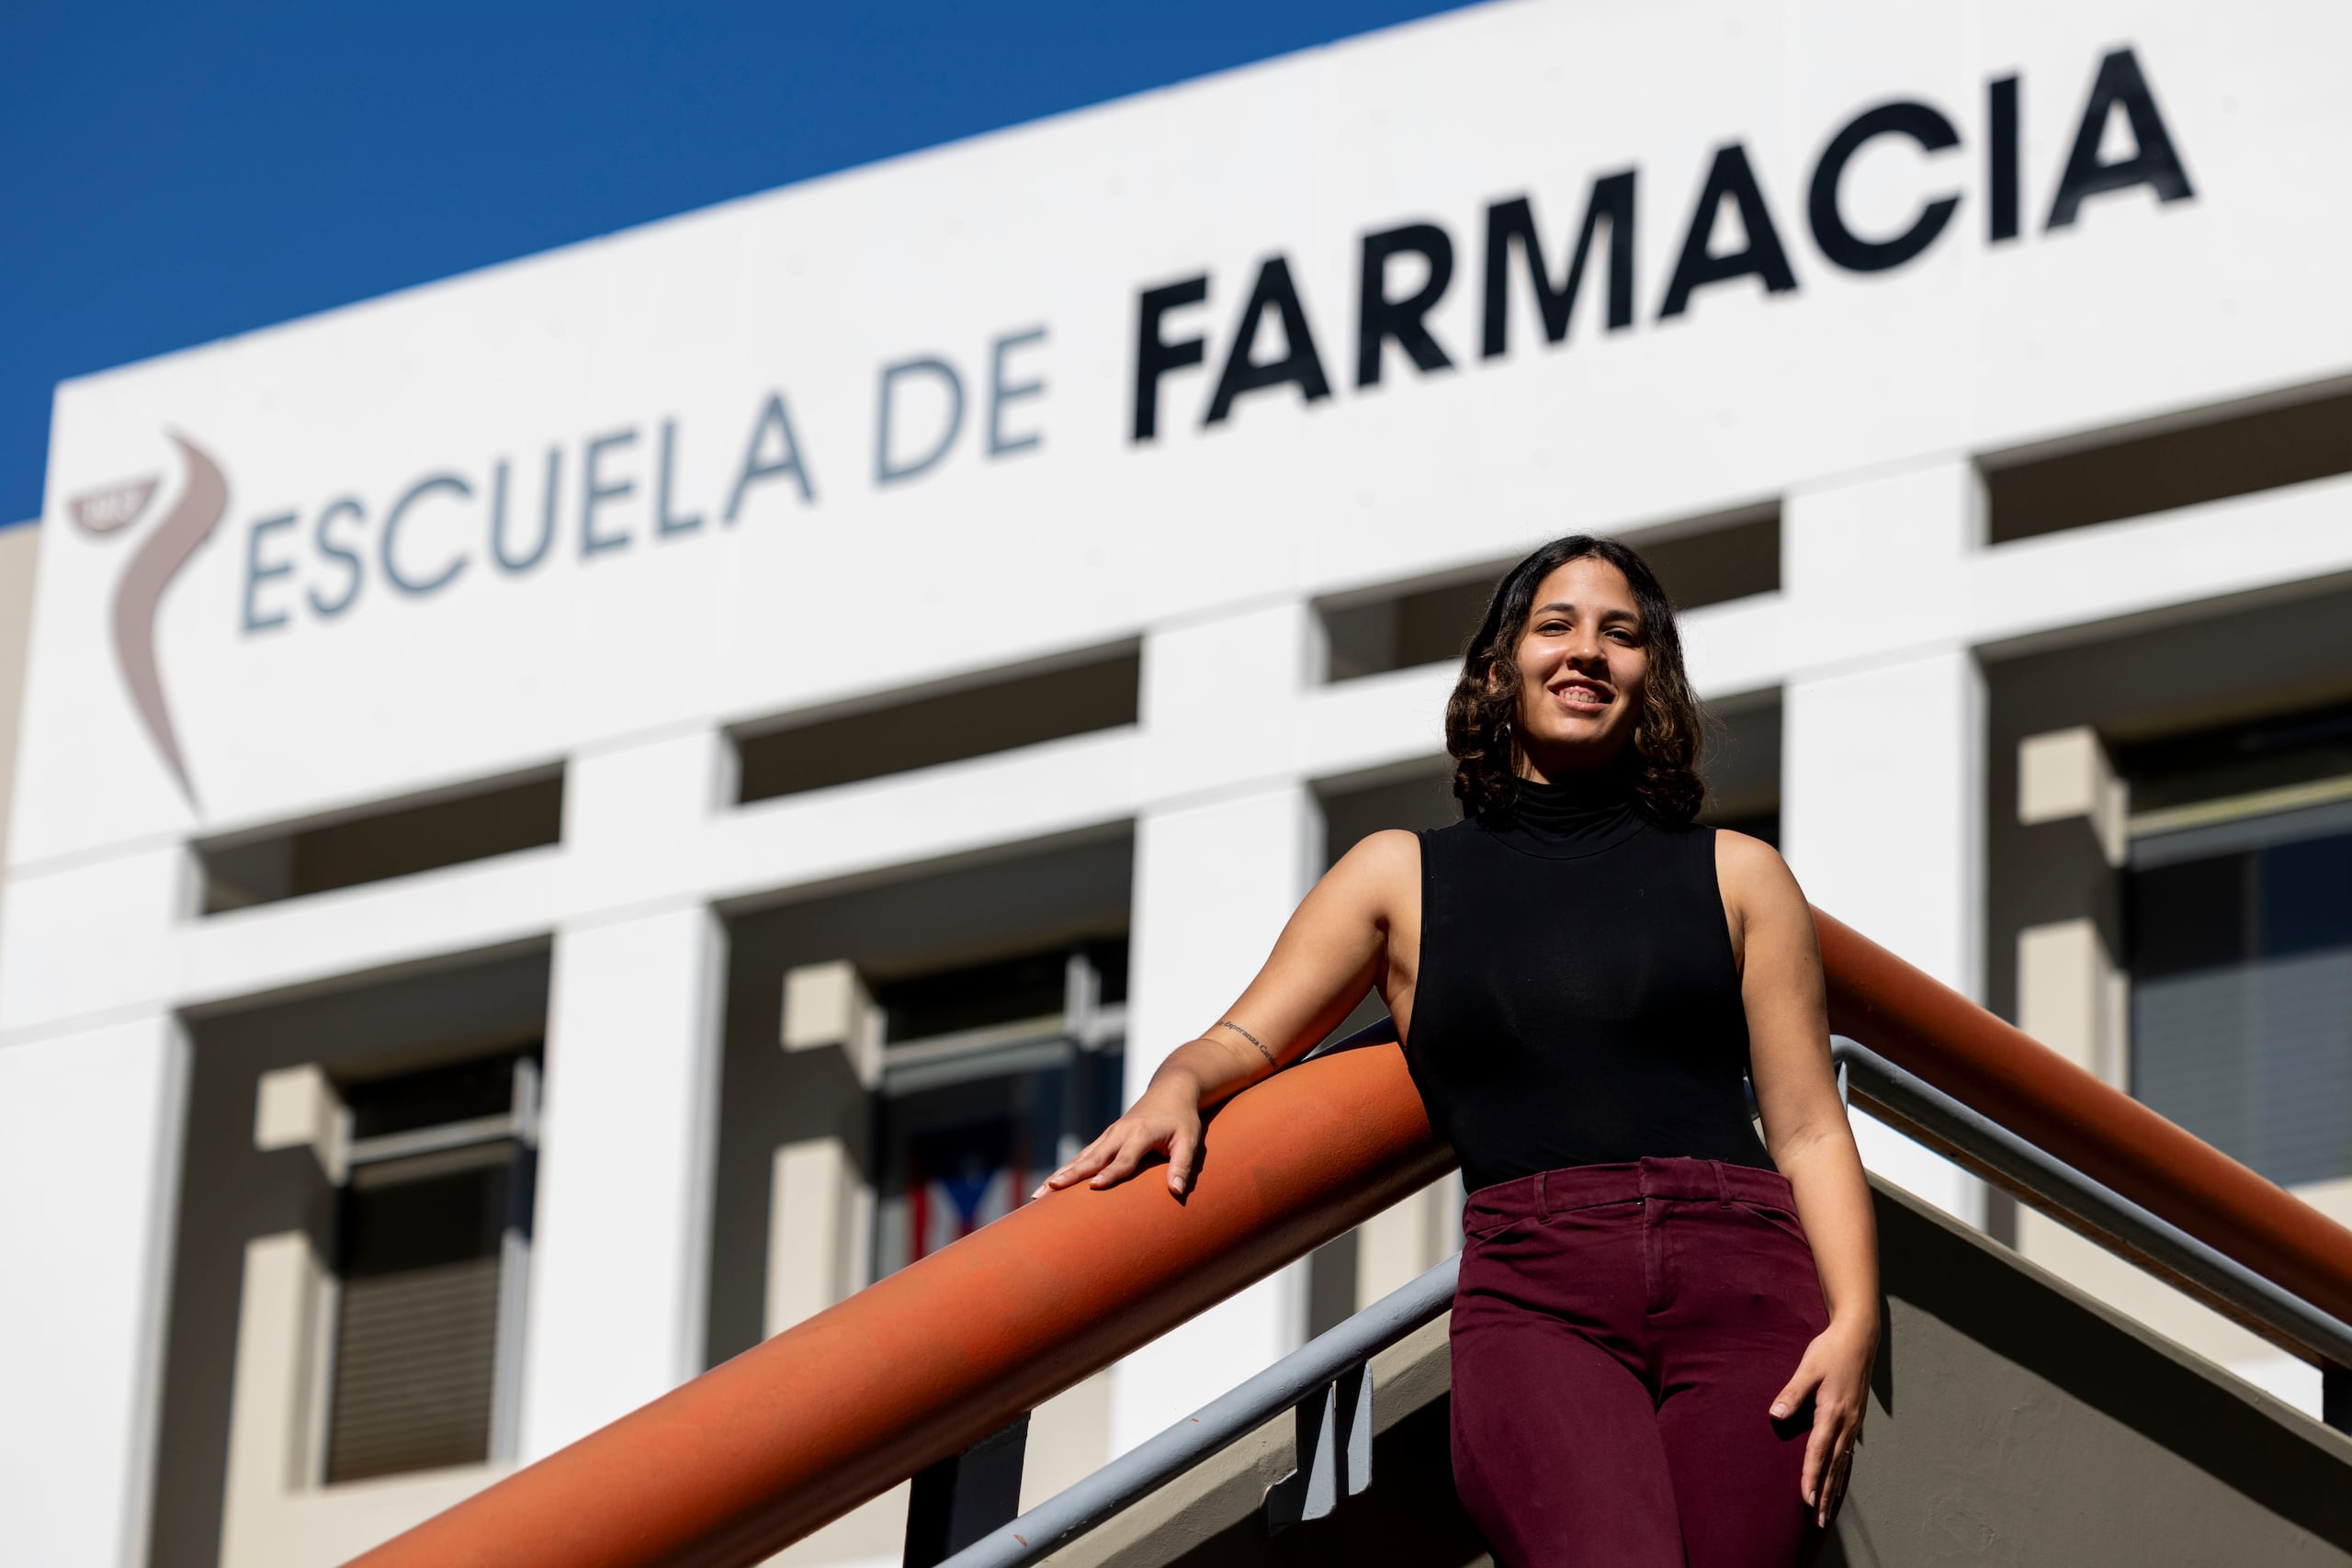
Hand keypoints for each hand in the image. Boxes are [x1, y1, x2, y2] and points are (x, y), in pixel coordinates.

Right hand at [1034, 1084, 1203, 1197]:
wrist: (1171, 1090)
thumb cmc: (1182, 1119)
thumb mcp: (1190, 1141)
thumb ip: (1182, 1165)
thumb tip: (1176, 1192)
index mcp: (1140, 1134)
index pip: (1124, 1159)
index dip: (1110, 1173)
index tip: (1093, 1187)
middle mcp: (1120, 1133)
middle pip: (1093, 1158)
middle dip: (1070, 1175)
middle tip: (1049, 1190)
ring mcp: (1110, 1134)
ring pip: (1082, 1157)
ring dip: (1061, 1173)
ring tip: (1039, 1192)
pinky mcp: (1106, 1138)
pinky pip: (1083, 1155)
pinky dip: (1067, 1169)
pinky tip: (1053, 1183)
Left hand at [1770, 1316, 1875, 1528]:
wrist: (1859, 1338)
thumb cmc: (1830, 1351)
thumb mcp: (1807, 1368)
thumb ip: (1792, 1392)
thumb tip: (1775, 1416)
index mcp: (1833, 1412)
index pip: (1819, 1451)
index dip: (1811, 1476)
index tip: (1807, 1499)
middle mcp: (1846, 1422)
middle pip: (1834, 1465)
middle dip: (1825, 1494)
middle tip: (1819, 1521)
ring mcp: (1853, 1422)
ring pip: (1842, 1462)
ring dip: (1834, 1487)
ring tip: (1827, 1511)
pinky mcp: (1854, 1419)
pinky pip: (1848, 1453)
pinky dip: (1842, 1471)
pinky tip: (1838, 1482)